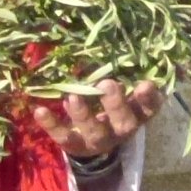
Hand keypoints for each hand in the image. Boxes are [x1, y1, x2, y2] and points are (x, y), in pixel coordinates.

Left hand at [37, 79, 161, 158]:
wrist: (92, 143)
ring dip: (83, 114)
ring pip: (94, 131)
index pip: (148, 108)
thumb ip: (120, 76)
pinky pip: (63, 137)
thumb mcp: (120, 93)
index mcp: (135, 114)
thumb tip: (110, 46)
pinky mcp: (75, 145)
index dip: (149, 98)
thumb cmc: (108, 106)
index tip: (146, 84)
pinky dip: (51, 124)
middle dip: (115, 104)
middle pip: (124, 122)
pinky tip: (40, 110)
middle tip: (108, 84)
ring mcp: (97, 140)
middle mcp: (120, 129)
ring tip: (73, 97)